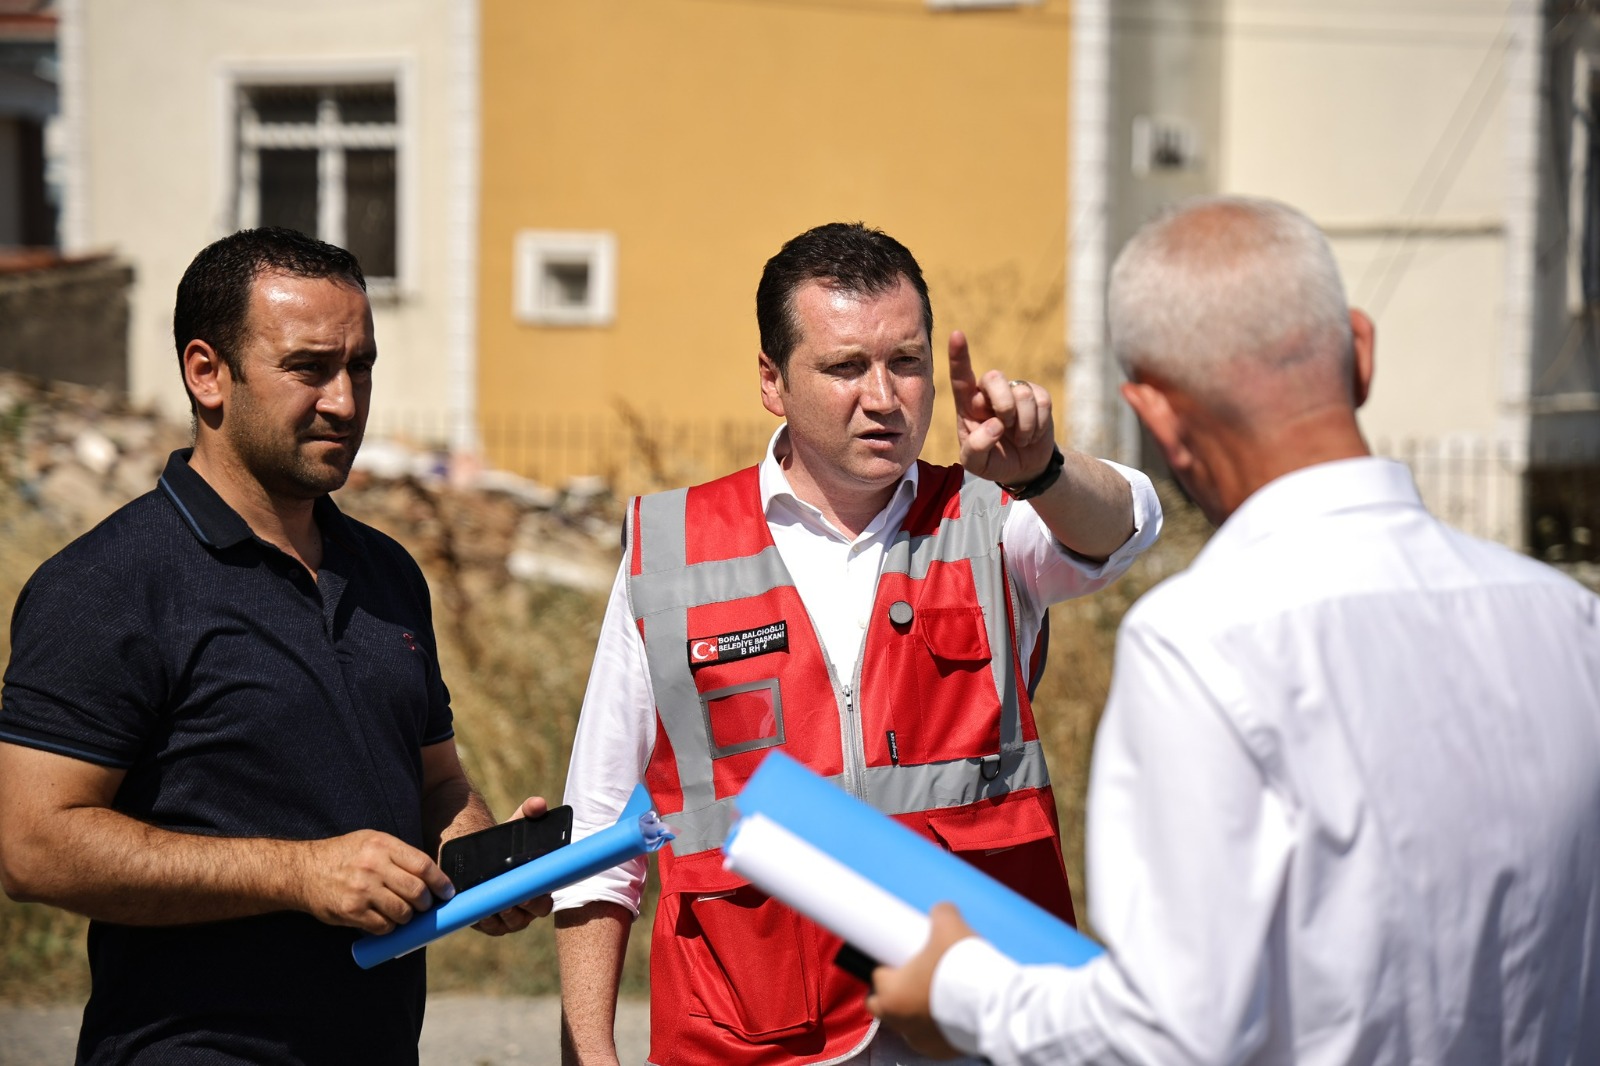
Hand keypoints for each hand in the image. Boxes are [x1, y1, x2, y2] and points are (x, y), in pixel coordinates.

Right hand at [296, 830, 454, 934]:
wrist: (302, 871)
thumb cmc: (343, 856)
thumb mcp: (371, 841)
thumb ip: (399, 855)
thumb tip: (433, 876)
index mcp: (382, 845)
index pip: (423, 865)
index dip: (440, 882)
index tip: (447, 892)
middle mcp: (373, 866)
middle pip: (417, 891)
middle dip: (426, 903)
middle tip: (425, 906)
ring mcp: (362, 890)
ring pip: (403, 912)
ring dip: (408, 917)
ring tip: (402, 913)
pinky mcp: (351, 911)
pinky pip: (383, 926)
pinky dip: (389, 927)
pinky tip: (383, 920)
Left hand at [473, 795, 554, 935]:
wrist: (481, 857)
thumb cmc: (505, 846)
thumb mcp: (514, 828)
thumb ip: (528, 813)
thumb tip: (538, 803)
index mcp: (540, 889)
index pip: (545, 901)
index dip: (540, 898)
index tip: (535, 889)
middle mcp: (526, 908)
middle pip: (528, 915)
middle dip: (523, 907)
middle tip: (515, 896)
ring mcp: (507, 918)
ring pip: (508, 923)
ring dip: (502, 914)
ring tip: (494, 902)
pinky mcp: (487, 922)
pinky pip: (488, 926)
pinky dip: (484, 919)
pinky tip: (479, 909)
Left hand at [867, 903, 975, 1058]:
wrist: (993, 1005)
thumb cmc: (961, 968)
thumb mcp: (948, 925)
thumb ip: (940, 914)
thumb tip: (942, 911)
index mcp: (890, 994)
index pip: (876, 977)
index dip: (887, 964)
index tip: (897, 958)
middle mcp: (900, 1022)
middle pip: (883, 1005)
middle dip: (892, 993)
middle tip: (912, 978)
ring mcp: (920, 1040)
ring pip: (907, 1024)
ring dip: (914, 1011)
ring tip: (934, 994)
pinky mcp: (942, 1051)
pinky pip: (932, 1038)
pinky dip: (936, 1026)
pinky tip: (949, 1013)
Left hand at [948, 331, 1056, 486]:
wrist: (1024, 466)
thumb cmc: (993, 461)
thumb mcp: (976, 464)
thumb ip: (976, 448)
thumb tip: (995, 424)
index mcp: (968, 406)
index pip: (961, 378)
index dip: (959, 357)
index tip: (957, 335)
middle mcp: (989, 393)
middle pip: (994, 378)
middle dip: (1004, 406)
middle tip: (1005, 428)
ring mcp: (1015, 391)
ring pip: (1022, 393)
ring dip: (1023, 425)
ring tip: (1019, 438)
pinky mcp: (1038, 395)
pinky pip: (1042, 402)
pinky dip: (1038, 425)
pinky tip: (1032, 434)